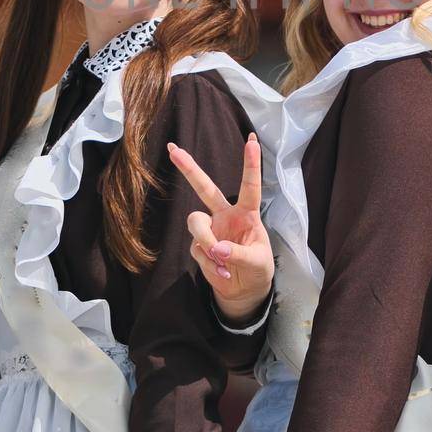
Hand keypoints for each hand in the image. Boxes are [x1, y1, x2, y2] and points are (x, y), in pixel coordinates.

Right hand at [167, 133, 274, 325]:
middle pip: (205, 188)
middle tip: (173, 149)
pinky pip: (197, 248)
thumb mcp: (257, 262)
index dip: (251, 164)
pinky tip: (221, 272)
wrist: (244, 290)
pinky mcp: (199, 245)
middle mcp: (225, 215)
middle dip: (189, 169)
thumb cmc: (257, 269)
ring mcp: (210, 229)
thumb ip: (238, 253)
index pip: (249, 186)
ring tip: (221, 262)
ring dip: (207, 243)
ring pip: (196, 224)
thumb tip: (216, 248)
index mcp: (246, 213)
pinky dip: (209, 264)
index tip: (252, 140)